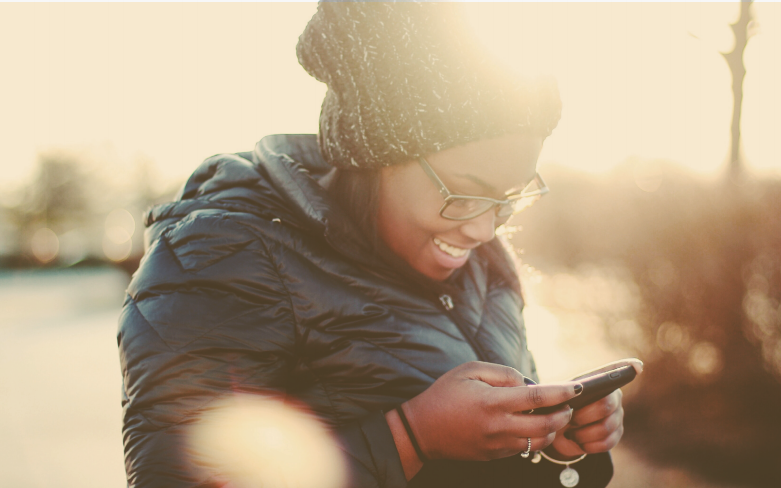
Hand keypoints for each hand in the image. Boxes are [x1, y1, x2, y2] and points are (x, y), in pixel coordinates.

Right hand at [401, 361, 582, 461]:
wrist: (422, 430)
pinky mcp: (495, 455)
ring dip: (552, 429)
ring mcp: (497, 444)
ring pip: (539, 441)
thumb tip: (527, 382)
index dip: (561, 392)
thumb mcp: (469, 370)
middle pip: (546, 425)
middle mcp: (498, 426)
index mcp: (492, 401)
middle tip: (567, 404)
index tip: (577, 387)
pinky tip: (531, 425)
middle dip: (564, 414)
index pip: (537, 397)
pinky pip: (524, 448)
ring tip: (552, 415)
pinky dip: (534, 437)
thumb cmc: (445, 394)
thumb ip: (502, 373)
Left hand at [548, 358, 642, 459]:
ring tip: (571, 432)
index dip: (628, 367)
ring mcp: (617, 415)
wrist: (557, 432)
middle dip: (584, 415)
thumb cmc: (557, 408)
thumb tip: (578, 389)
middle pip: (606, 405)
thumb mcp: (556, 397)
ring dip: (583, 433)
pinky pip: (606, 442)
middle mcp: (613, 396)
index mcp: (598, 381)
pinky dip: (589, 445)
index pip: (615, 371)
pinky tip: (579, 441)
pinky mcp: (616, 435)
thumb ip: (566, 391)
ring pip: (606, 427)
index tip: (637, 366)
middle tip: (570, 418)